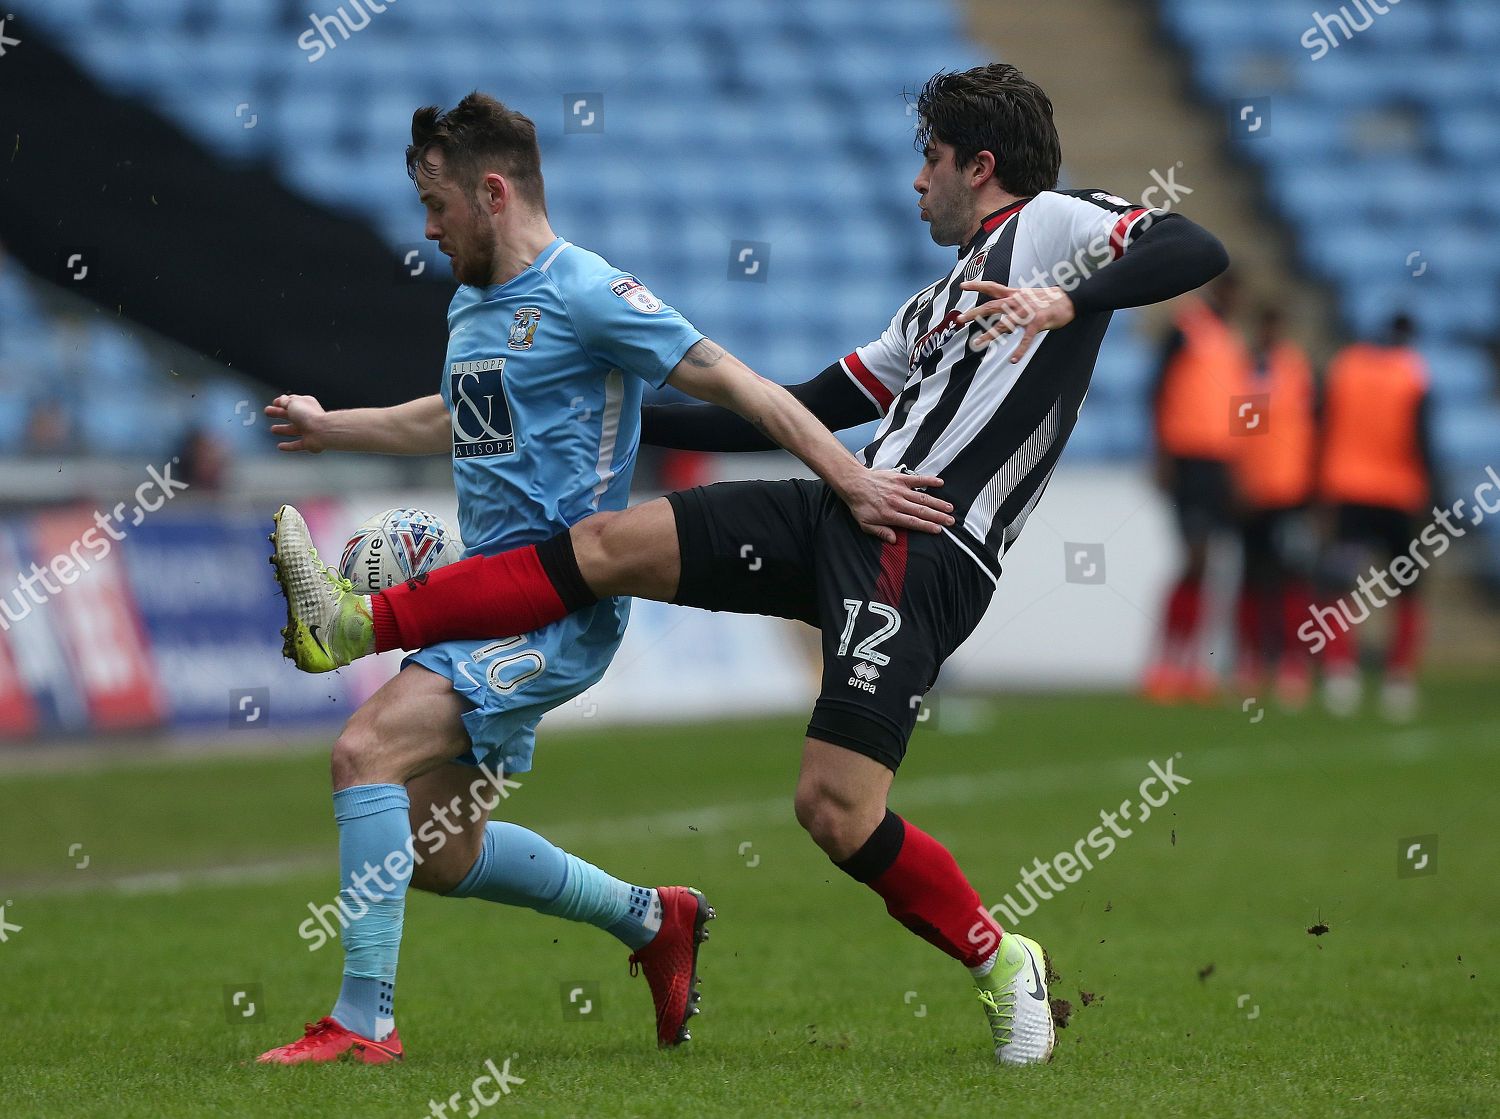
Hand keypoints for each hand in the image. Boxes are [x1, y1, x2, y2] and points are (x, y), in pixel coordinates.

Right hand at [265, 394, 328, 452]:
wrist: (322, 431)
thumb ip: (286, 401)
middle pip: (290, 415)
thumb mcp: (293, 402)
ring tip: (273, 429)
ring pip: (293, 430)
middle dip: (279, 413)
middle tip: (269, 413)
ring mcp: (309, 430)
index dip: (282, 402)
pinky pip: (297, 445)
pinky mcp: (309, 443)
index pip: (292, 402)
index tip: (274, 403)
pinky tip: (281, 446)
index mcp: (306, 405)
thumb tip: (282, 399)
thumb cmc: (309, 415)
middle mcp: (308, 417)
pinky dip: (289, 446)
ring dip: (283, 429)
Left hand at [839, 469, 952, 543]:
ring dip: (938, 503)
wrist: (854, 483)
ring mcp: (900, 490)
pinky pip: (917, 479)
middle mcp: (898, 503)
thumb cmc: (860, 505)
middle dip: (938, 517)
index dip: (927, 526)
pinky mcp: (900, 478)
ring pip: (923, 497)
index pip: (913, 522)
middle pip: (922, 511)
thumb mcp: (865, 524)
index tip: (939, 530)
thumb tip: (893, 540)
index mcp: (891, 515)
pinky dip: (929, 480)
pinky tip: (940, 483)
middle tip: (951, 521)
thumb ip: (880, 532)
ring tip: (950, 508)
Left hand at [958, 282, 1075, 363]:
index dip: (977, 285)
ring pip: (1004, 325)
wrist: (1071, 299)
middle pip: (991, 307)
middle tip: (959, 319)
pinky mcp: (1037, 323)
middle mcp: (1017, 302)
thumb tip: (1004, 312)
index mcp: (1015, 294)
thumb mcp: (1029, 295)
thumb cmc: (1049, 299)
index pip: (992, 287)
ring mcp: (1027, 312)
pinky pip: (1026, 339)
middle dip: (974, 313)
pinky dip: (1020, 350)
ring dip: (989, 335)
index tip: (962, 286)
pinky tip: (1013, 360)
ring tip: (976, 343)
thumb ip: (1015, 302)